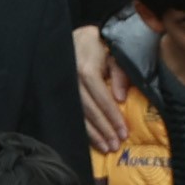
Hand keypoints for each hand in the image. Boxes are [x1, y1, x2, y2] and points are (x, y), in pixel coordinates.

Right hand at [76, 24, 125, 154]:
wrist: (76, 37)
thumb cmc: (100, 46)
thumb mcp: (114, 55)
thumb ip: (120, 74)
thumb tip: (121, 98)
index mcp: (86, 69)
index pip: (102, 97)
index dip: (113, 116)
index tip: (124, 132)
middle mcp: (72, 79)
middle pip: (89, 109)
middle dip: (104, 129)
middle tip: (116, 145)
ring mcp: (64, 87)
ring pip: (78, 114)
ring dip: (93, 133)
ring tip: (106, 147)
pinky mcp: (60, 92)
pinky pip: (71, 113)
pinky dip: (82, 128)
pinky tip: (92, 140)